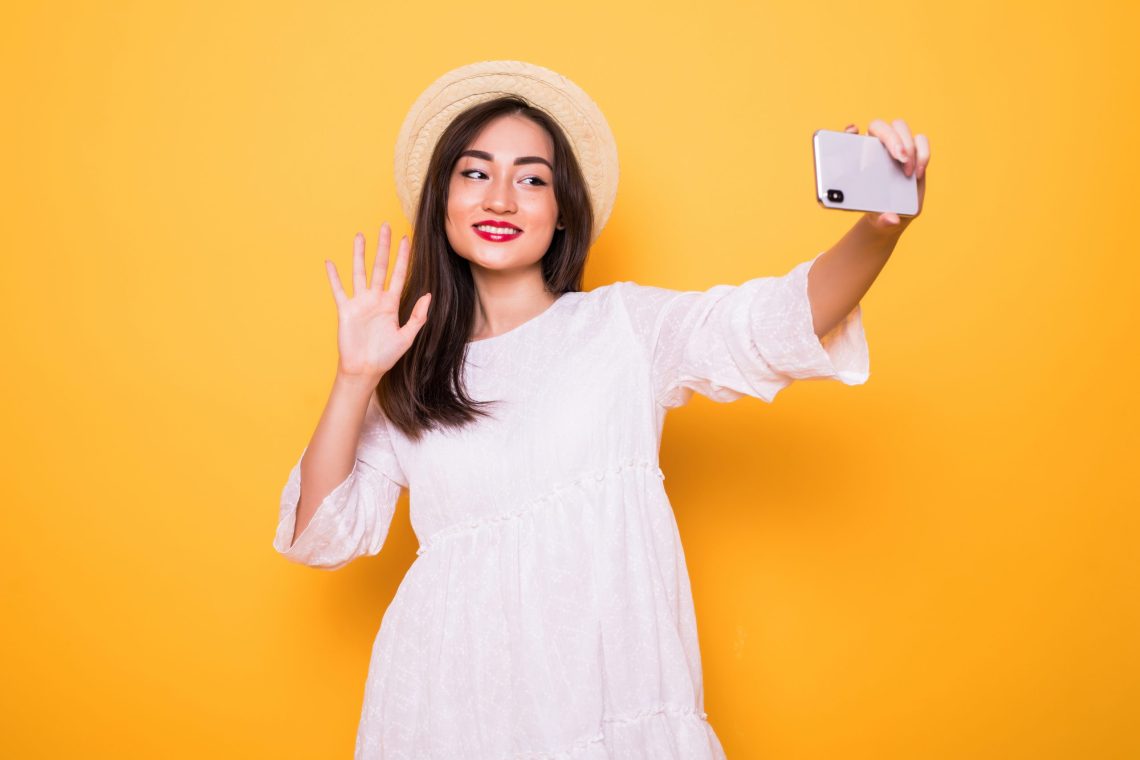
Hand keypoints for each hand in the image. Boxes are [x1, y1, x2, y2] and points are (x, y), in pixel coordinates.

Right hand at [324, 222, 431, 380]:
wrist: (365, 370)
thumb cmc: (386, 356)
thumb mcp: (407, 337)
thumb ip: (418, 316)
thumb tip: (429, 295)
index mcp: (391, 304)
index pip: (399, 275)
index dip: (403, 258)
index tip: (406, 239)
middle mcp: (375, 299)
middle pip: (380, 267)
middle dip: (383, 247)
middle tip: (385, 227)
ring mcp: (360, 303)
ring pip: (359, 272)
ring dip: (359, 254)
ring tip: (360, 236)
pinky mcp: (345, 310)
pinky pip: (339, 290)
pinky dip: (334, 277)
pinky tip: (330, 263)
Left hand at [843, 119, 929, 232]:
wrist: (893, 214)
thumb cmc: (877, 210)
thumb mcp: (877, 218)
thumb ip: (883, 219)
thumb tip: (892, 219)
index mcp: (857, 156)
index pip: (849, 135)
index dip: (849, 131)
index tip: (853, 133)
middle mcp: (875, 146)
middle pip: (879, 126)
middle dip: (891, 138)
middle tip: (900, 157)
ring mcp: (895, 146)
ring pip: (900, 127)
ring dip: (907, 144)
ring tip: (908, 171)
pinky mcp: (914, 151)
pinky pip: (921, 140)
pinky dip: (923, 153)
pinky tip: (918, 173)